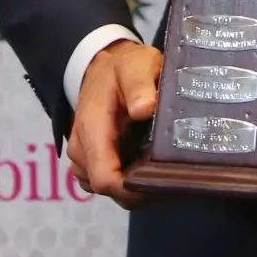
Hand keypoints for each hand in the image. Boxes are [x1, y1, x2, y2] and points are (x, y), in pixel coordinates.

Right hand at [68, 39, 163, 208]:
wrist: (103, 68)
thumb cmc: (123, 68)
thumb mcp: (136, 66)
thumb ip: (139, 85)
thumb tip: (144, 109)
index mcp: (92, 129)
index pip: (105, 179)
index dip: (134, 189)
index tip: (164, 181)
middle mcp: (82, 149)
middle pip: (111, 190)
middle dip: (142, 188)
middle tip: (174, 173)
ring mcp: (84, 158)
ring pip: (112, 190)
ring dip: (137, 184)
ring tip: (164, 165)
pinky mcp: (90, 161)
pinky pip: (110, 181)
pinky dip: (130, 178)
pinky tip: (149, 163)